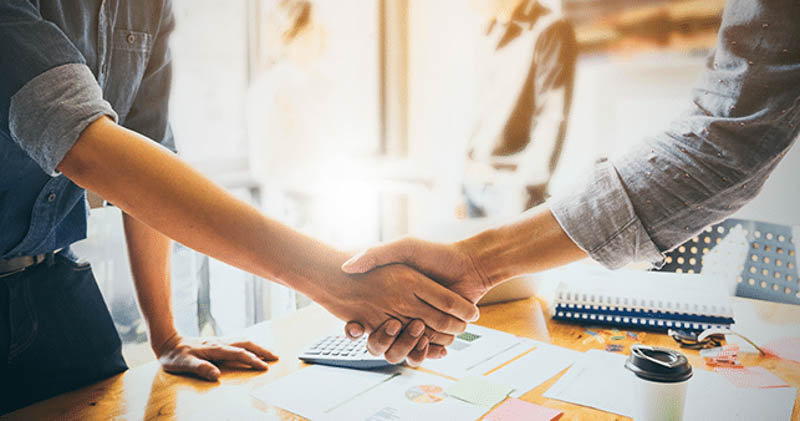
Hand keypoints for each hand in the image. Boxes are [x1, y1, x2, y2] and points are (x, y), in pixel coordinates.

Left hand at [154, 333, 278, 380]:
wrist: (167, 341)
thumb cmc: (174, 355)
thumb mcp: (184, 364)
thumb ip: (200, 368)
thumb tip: (216, 375)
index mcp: (215, 349)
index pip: (239, 353)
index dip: (253, 360)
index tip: (265, 367)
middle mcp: (219, 344)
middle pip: (246, 344)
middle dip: (262, 350)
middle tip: (276, 357)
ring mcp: (219, 342)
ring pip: (243, 341)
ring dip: (257, 346)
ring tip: (269, 353)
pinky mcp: (216, 343)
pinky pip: (237, 342)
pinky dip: (248, 345)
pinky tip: (251, 347)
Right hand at [340, 237, 491, 360]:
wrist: (471, 265)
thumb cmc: (436, 253)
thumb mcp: (403, 247)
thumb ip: (376, 254)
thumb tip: (348, 267)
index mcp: (389, 296)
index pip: (363, 320)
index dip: (356, 327)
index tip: (356, 325)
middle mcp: (401, 313)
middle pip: (381, 341)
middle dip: (383, 340)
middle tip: (394, 325)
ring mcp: (419, 325)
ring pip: (402, 350)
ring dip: (405, 347)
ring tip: (415, 331)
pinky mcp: (436, 334)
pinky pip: (424, 351)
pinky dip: (425, 352)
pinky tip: (427, 343)